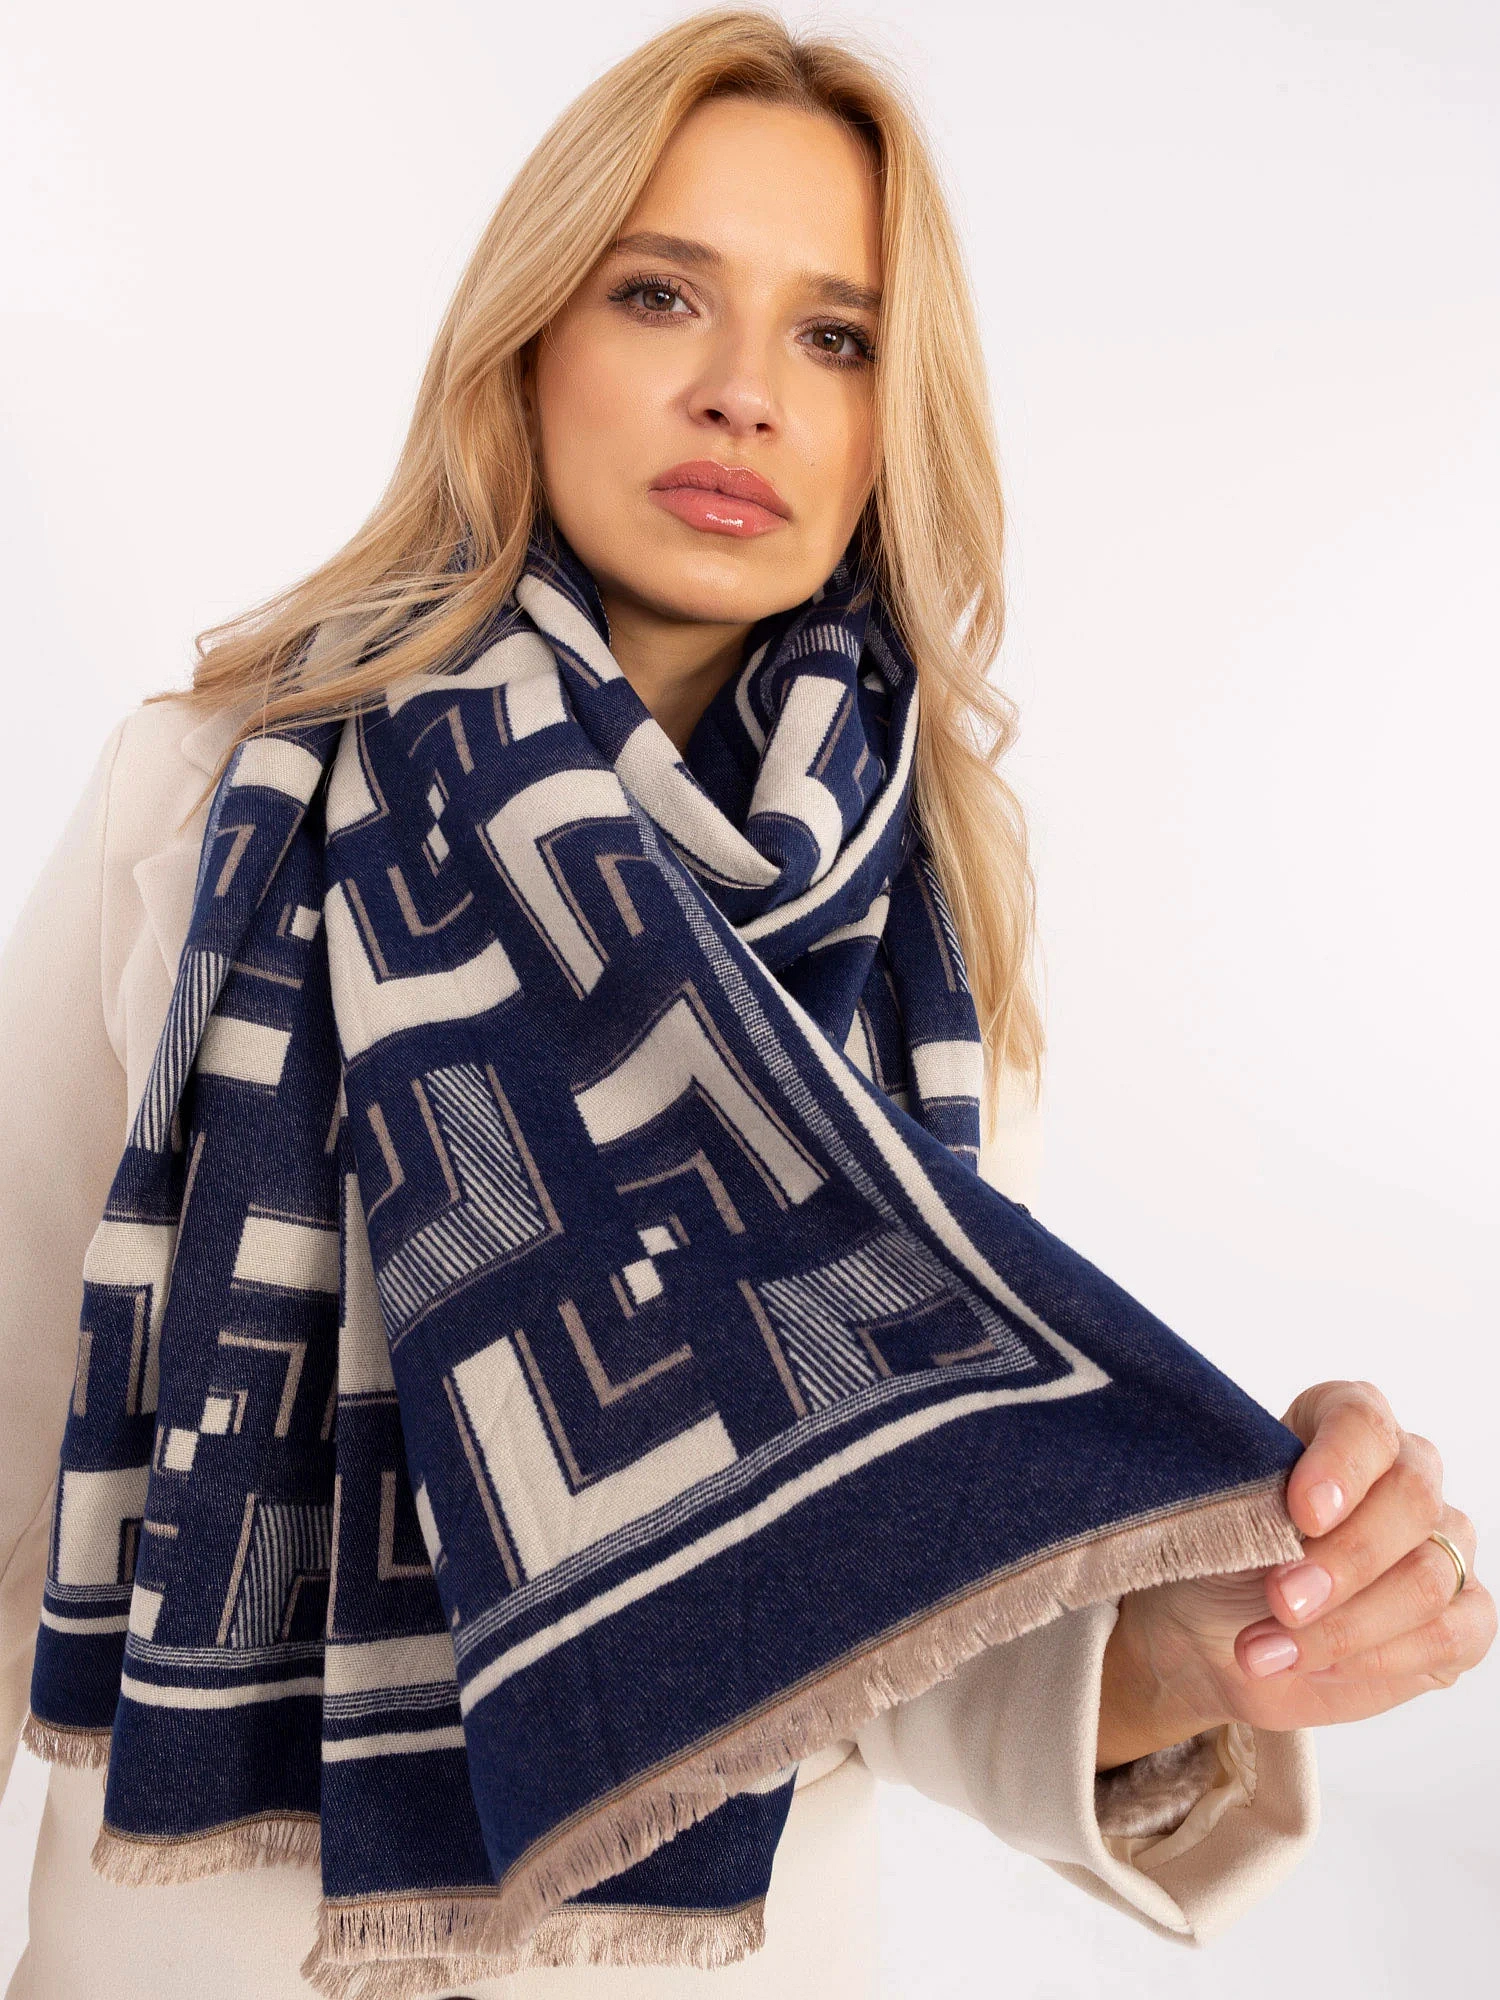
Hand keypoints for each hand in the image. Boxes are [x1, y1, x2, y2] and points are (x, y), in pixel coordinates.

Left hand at [1098, 1380, 1495, 1768]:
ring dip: (1344, 1625)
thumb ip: (1257, 1500)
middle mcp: (1405, 1474)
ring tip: (1269, 1648)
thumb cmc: (1216, 1561)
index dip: (1340, 1465)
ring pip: (1428, 1577)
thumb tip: (1291, 1513)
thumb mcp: (1217, 1520)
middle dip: (1344, 1560)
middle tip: (1281, 1599)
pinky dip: (1378, 1657)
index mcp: (1341, 1425)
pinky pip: (1451, 1634)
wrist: (1211, 1640)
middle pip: (1412, 1499)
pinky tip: (1316, 1665)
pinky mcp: (1460, 1617)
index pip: (1363, 1421)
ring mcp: (1441, 1545)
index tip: (1303, 1513)